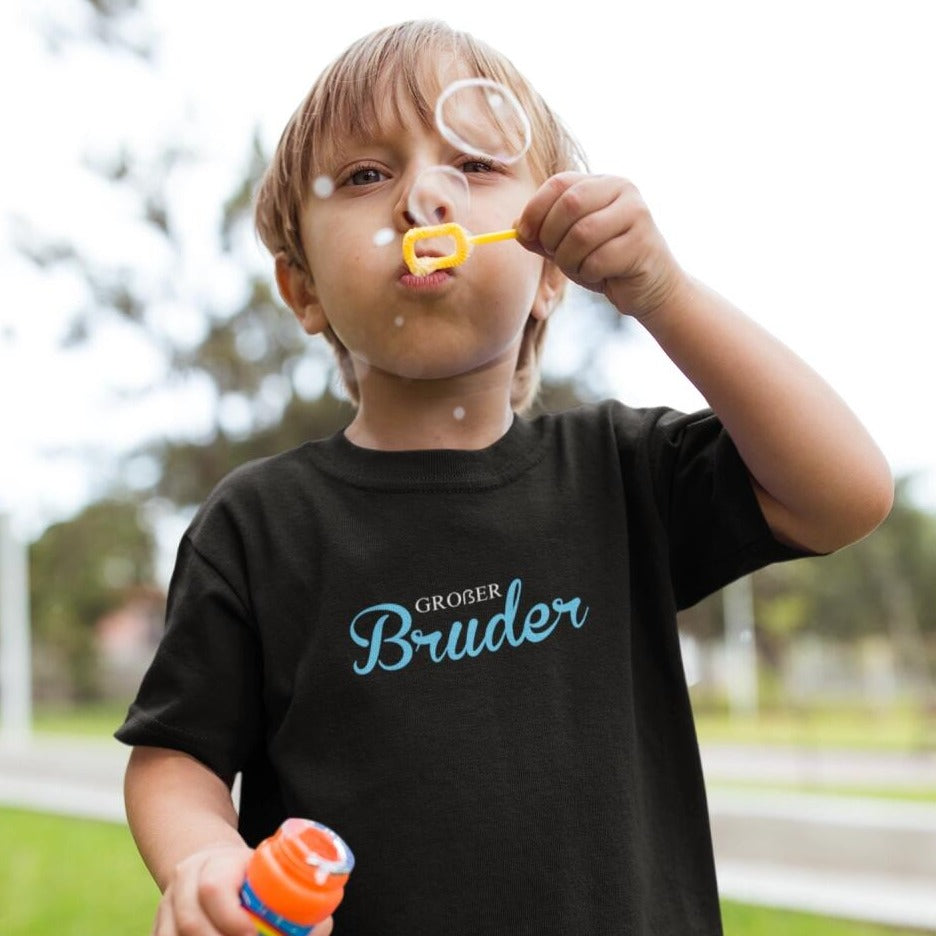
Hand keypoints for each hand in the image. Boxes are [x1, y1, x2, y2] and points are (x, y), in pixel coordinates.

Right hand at [150, 844, 334, 935]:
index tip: (253, 935)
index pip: (214, 888)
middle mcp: (184, 883)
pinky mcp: (158, 927)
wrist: (206, 865)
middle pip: (191, 922)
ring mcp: (165, 908)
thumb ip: (291, 894)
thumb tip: (322, 924)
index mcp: (214, 863)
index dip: (232, 918)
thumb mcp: (265, 870)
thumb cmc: (245, 873)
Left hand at [516, 172, 688, 319]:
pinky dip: (588, 274)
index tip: (524, 233)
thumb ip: (543, 235)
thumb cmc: (606, 263)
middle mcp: (622, 189)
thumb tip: (515, 227)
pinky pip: (598, 260)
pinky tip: (600, 276)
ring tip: (579, 268)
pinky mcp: (643, 243)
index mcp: (601, 183)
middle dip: (552, 236)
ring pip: (582, 234)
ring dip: (569, 260)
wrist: (649, 288)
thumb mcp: (568, 246)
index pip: (559, 183)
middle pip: (570, 204)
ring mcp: (636, 214)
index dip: (535, 209)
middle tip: (555, 255)